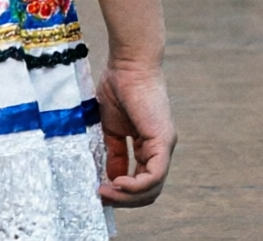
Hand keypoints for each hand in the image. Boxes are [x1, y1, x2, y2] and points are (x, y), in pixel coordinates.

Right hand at [96, 56, 173, 206]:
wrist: (128, 62)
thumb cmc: (119, 87)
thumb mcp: (111, 129)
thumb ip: (114, 154)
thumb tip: (111, 180)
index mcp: (148, 145)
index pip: (140, 182)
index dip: (120, 193)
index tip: (98, 191)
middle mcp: (160, 148)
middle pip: (148, 191)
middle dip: (123, 200)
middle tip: (100, 196)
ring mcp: (164, 144)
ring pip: (152, 189)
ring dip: (127, 197)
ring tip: (106, 191)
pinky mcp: (163, 139)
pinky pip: (154, 176)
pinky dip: (135, 187)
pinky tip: (117, 183)